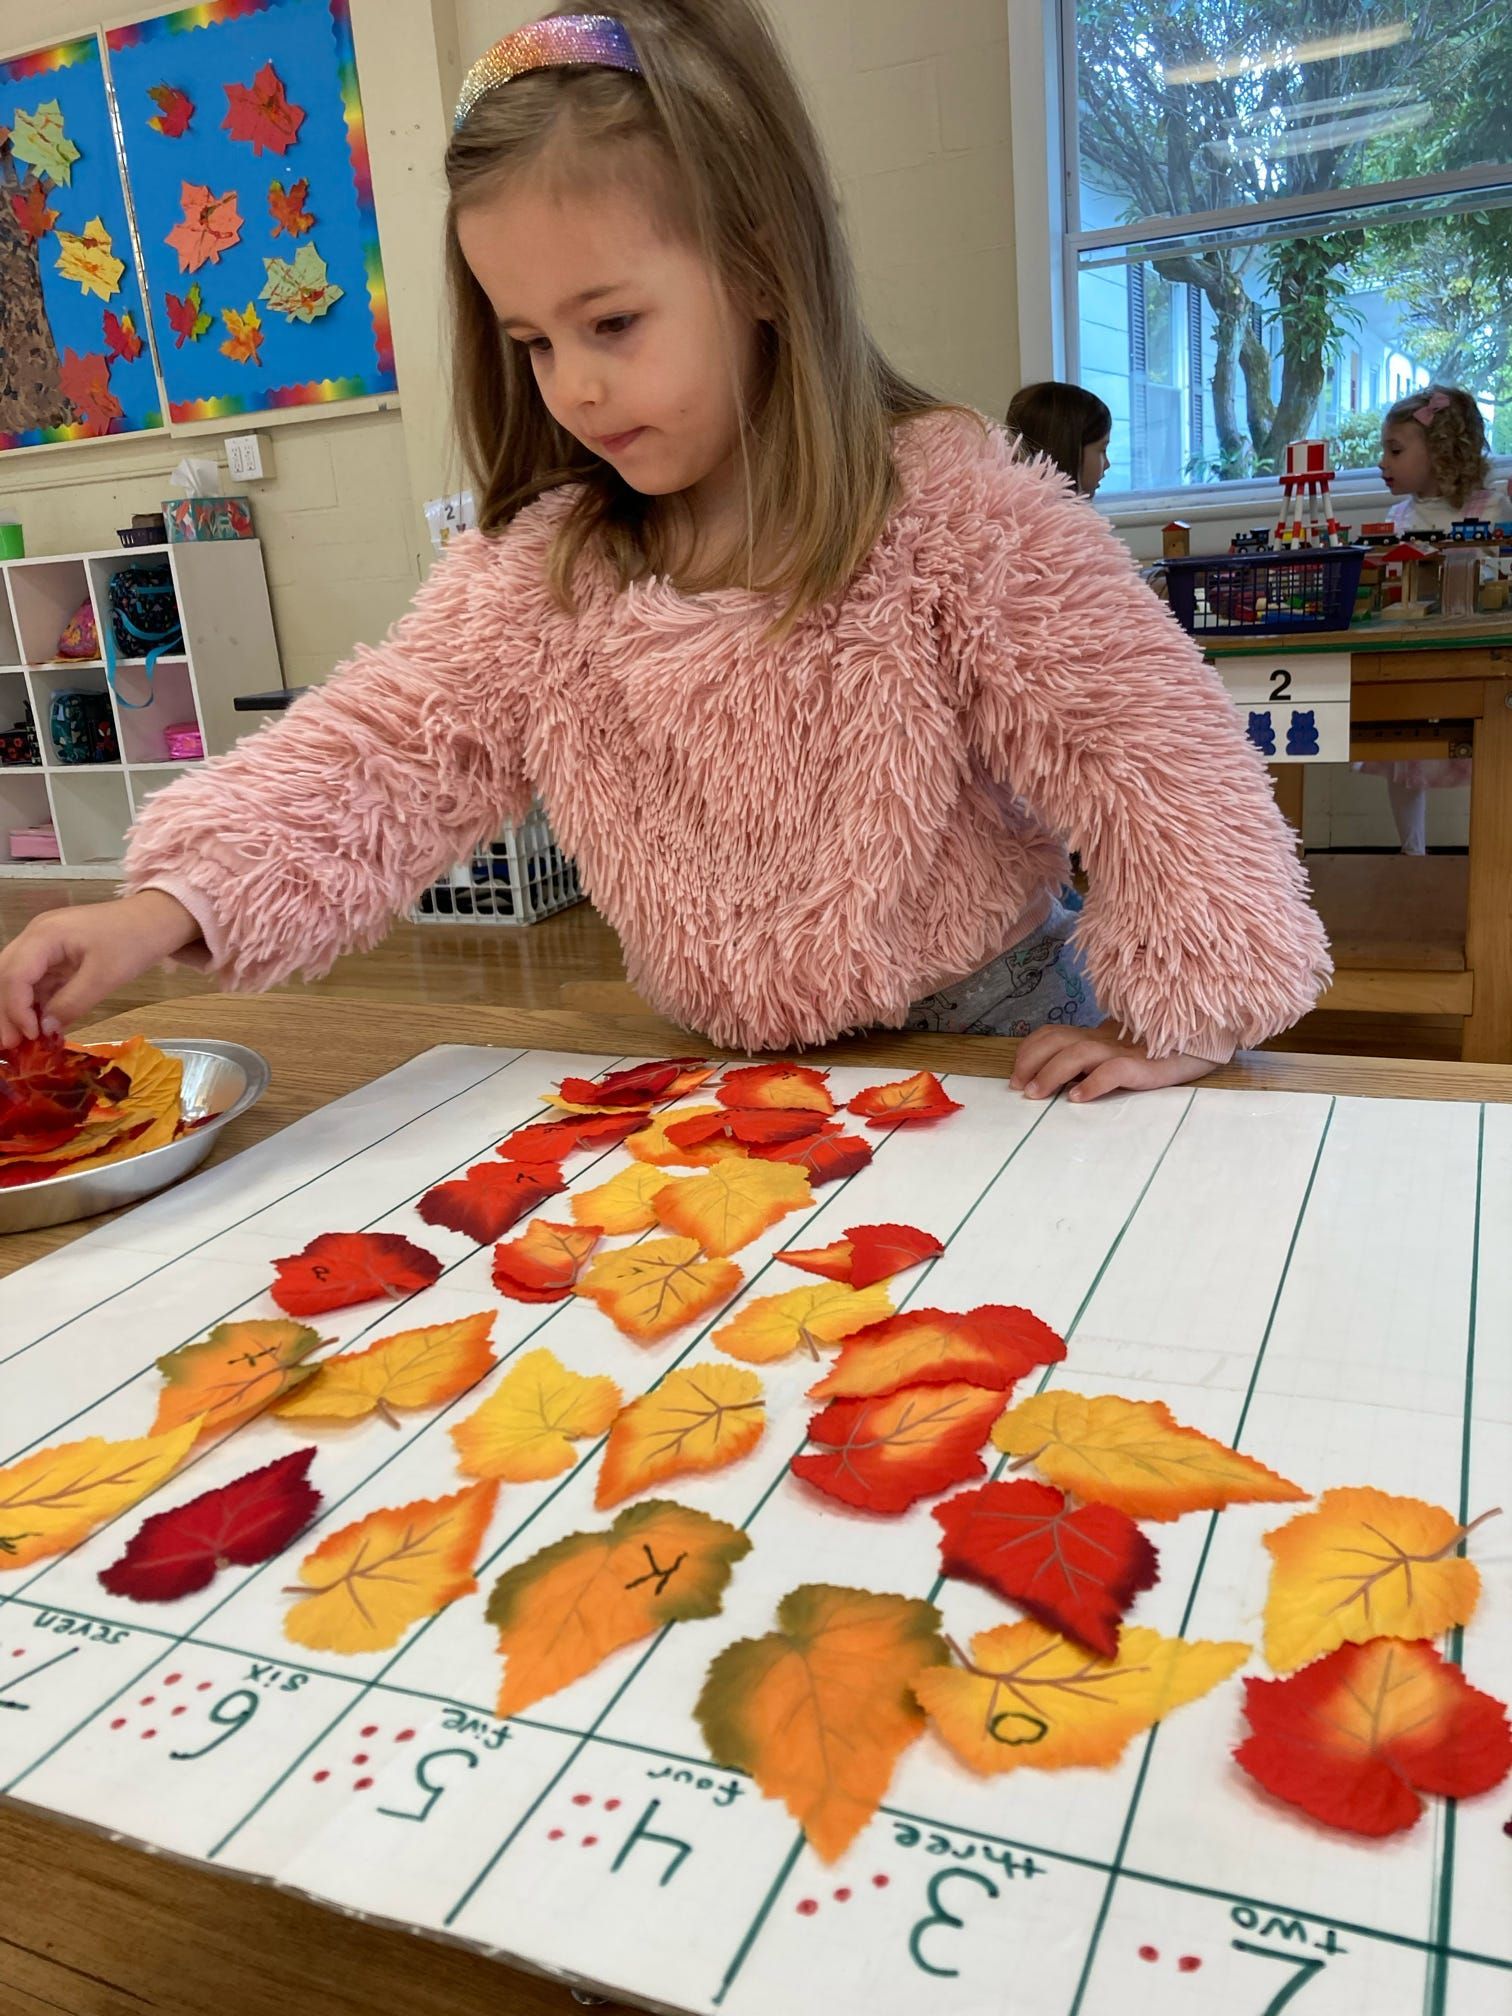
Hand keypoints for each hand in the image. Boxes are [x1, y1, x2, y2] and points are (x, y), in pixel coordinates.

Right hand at [0, 891, 200, 1045]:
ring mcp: (45, 946)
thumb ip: (71, 1004)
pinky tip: (40, 1027)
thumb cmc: (134, 941)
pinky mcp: (56, 956)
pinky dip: (36, 1004)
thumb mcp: (105, 976)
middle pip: (6, 976)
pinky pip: (37, 982)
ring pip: (18, 981)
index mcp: (44, 935)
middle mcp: (36, 937)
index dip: (16, 1009)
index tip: (29, 1037)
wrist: (157, 919)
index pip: (14, 975)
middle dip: (7, 1011)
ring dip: (18, 1010)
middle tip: (12, 1047)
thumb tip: (45, 1031)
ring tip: (23, 1042)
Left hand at [1009, 1019, 1219, 1103]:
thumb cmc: (1154, 1052)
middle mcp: (1104, 1040)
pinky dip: (1092, 1084)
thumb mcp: (1116, 1052)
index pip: (1052, 1033)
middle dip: (1031, 1063)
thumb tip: (1056, 1081)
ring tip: (1037, 1095)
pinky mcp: (1144, 1066)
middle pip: (1056, 1041)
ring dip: (1051, 1074)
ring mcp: (1123, 1051)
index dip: (1029, 1051)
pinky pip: (1113, 1071)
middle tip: (1020, 1089)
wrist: (1201, 1044)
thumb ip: (1090, 1058)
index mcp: (1095, 1035)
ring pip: (1077, 1054)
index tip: (1016, 1074)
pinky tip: (1078, 1098)